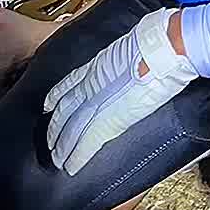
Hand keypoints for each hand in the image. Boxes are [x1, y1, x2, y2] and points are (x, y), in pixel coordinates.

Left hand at [44, 7, 196, 174]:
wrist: (161, 50)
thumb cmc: (157, 43)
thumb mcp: (131, 48)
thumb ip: (124, 60)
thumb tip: (133, 63)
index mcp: (97, 66)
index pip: (69, 84)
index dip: (57, 96)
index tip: (48, 105)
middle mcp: (90, 84)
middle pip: (65, 110)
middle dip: (56, 128)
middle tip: (49, 141)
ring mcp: (96, 101)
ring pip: (71, 128)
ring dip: (63, 146)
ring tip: (56, 159)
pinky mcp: (107, 119)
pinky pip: (87, 141)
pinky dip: (78, 155)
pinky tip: (71, 166)